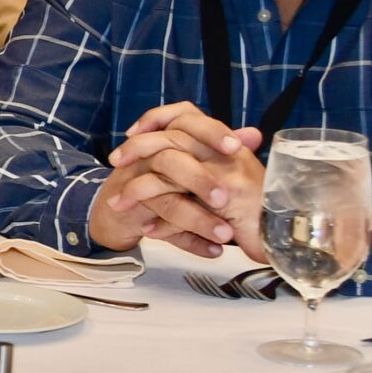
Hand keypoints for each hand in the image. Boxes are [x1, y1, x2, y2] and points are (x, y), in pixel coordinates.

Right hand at [87, 102, 266, 255]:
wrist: (118, 210)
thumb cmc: (159, 180)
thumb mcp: (192, 160)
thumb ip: (219, 148)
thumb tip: (253, 135)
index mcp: (165, 137)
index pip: (185, 121)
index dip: (210, 133)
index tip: (235, 148)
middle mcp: (148, 157)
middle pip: (170, 160)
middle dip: (199, 180)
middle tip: (223, 199)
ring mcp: (137, 185)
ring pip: (166, 201)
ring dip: (197, 219)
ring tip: (225, 235)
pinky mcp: (133, 213)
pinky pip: (161, 230)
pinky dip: (189, 242)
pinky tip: (212, 251)